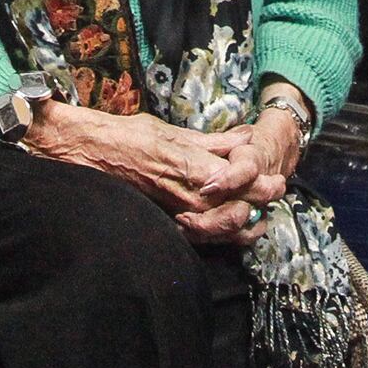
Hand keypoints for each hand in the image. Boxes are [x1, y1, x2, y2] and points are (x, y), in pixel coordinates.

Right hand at [25, 102, 257, 241]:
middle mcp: (187, 194)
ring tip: (260, 214)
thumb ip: (212, 141)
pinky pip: (200, 235)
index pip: (237, 181)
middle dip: (259, 201)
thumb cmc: (130, 137)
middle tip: (276, 192)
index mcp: (191, 167)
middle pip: (235, 206)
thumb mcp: (174, 132)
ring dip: (244, 221)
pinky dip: (220, 233)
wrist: (91, 154)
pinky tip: (233, 227)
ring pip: (221, 225)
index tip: (276, 180)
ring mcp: (177, 211)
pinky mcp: (168, 220)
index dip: (260, 183)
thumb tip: (245, 137)